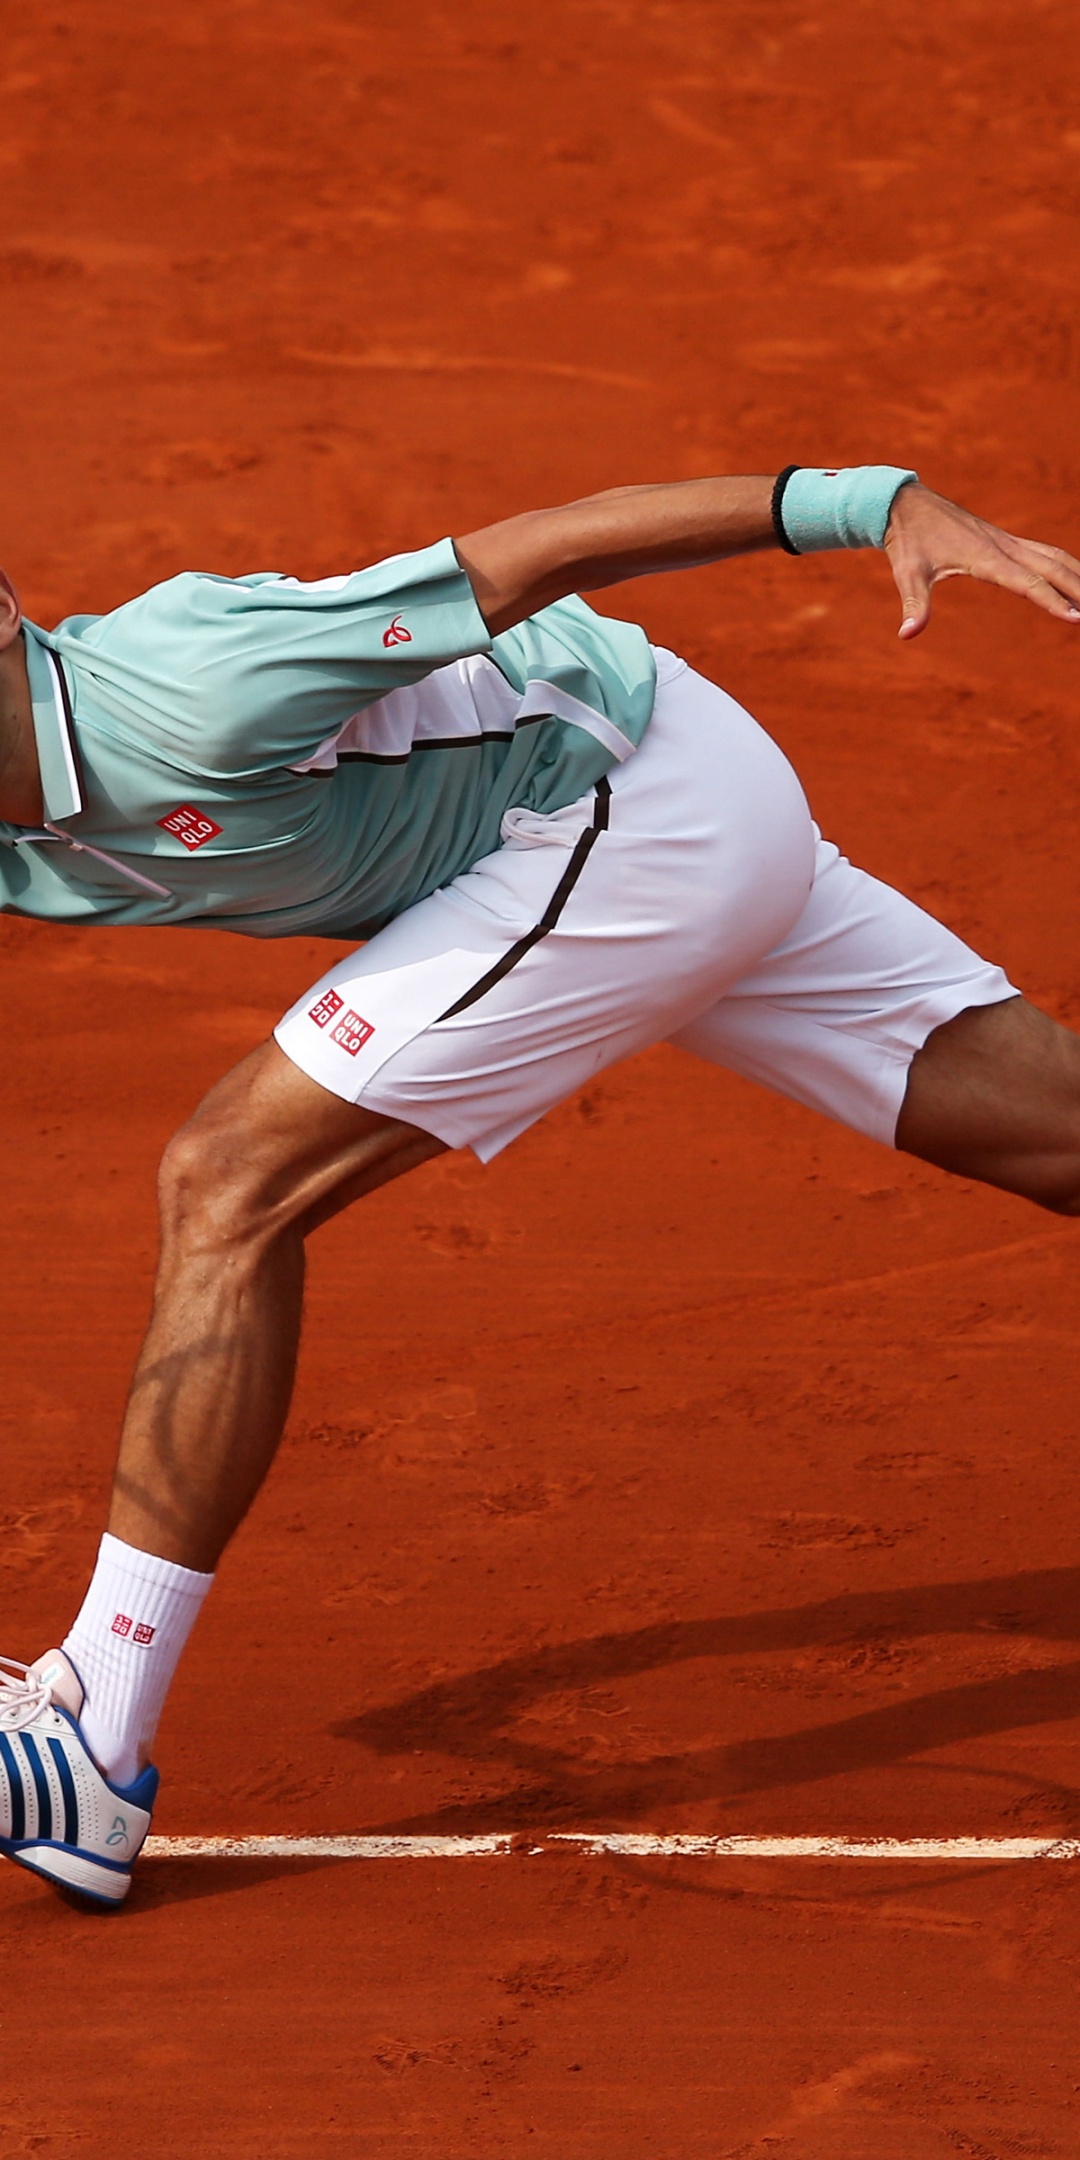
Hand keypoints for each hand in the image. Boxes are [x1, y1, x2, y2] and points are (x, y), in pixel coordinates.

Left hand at [884, 482, 1079, 639]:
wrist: (906, 504)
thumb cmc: (908, 539)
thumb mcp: (906, 573)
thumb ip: (913, 604)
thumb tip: (906, 634)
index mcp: (985, 556)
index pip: (1027, 582)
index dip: (1052, 600)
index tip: (1075, 617)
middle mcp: (1002, 546)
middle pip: (1052, 567)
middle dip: (1077, 589)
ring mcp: (1006, 541)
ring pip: (1053, 556)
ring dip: (1076, 575)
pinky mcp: (1003, 540)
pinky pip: (1042, 552)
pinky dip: (1062, 564)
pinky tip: (1071, 578)